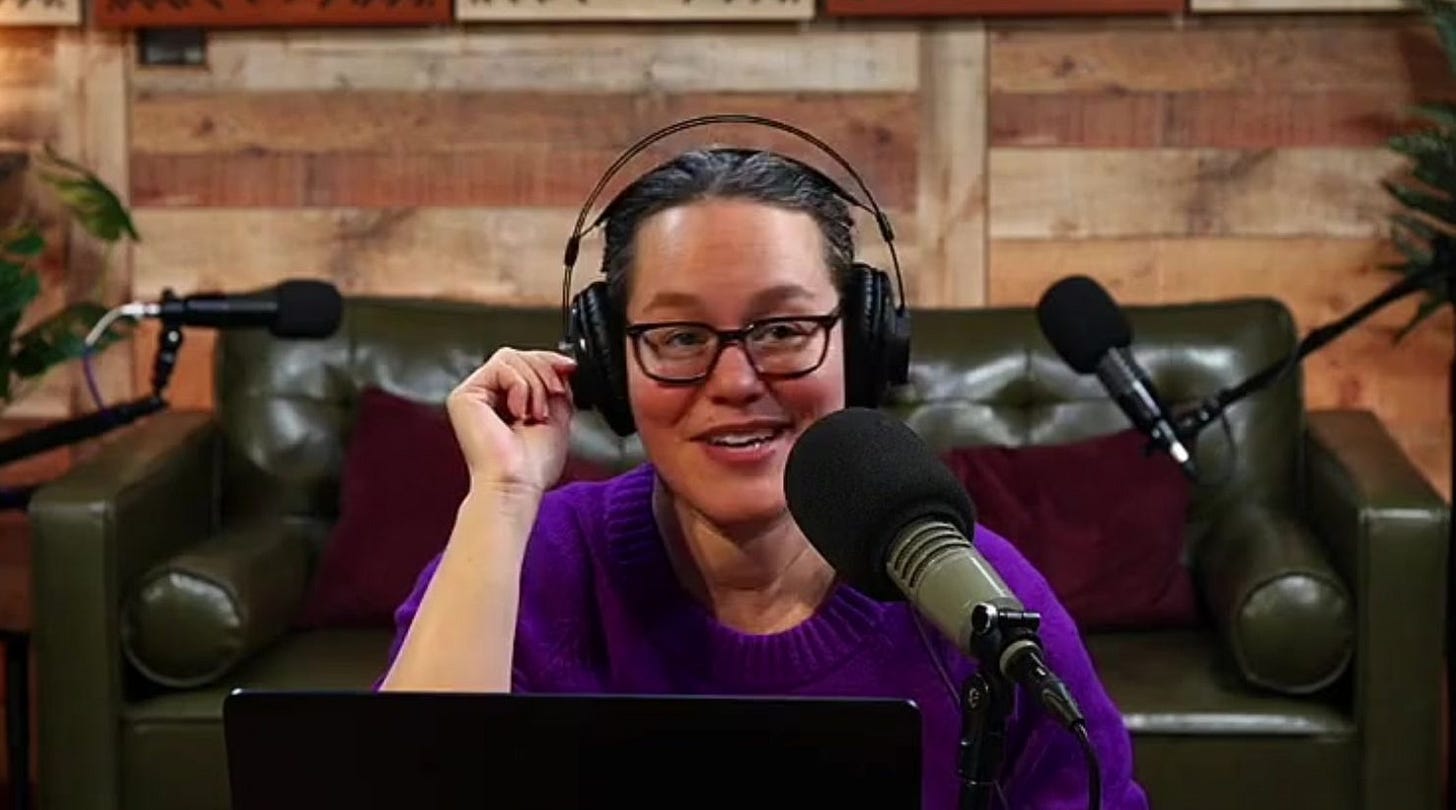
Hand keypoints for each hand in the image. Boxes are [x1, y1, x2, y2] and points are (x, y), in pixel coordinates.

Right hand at [446, 348, 577, 497]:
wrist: (517, 484)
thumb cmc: (533, 466)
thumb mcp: (558, 415)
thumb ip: (558, 386)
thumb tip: (564, 363)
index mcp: (505, 401)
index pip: (525, 363)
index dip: (549, 361)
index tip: (570, 368)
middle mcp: (487, 396)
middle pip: (518, 356)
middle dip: (545, 372)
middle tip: (555, 395)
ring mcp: (473, 395)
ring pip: (511, 358)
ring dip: (535, 384)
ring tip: (535, 413)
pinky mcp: (464, 396)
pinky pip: (501, 367)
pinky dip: (520, 386)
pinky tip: (519, 412)